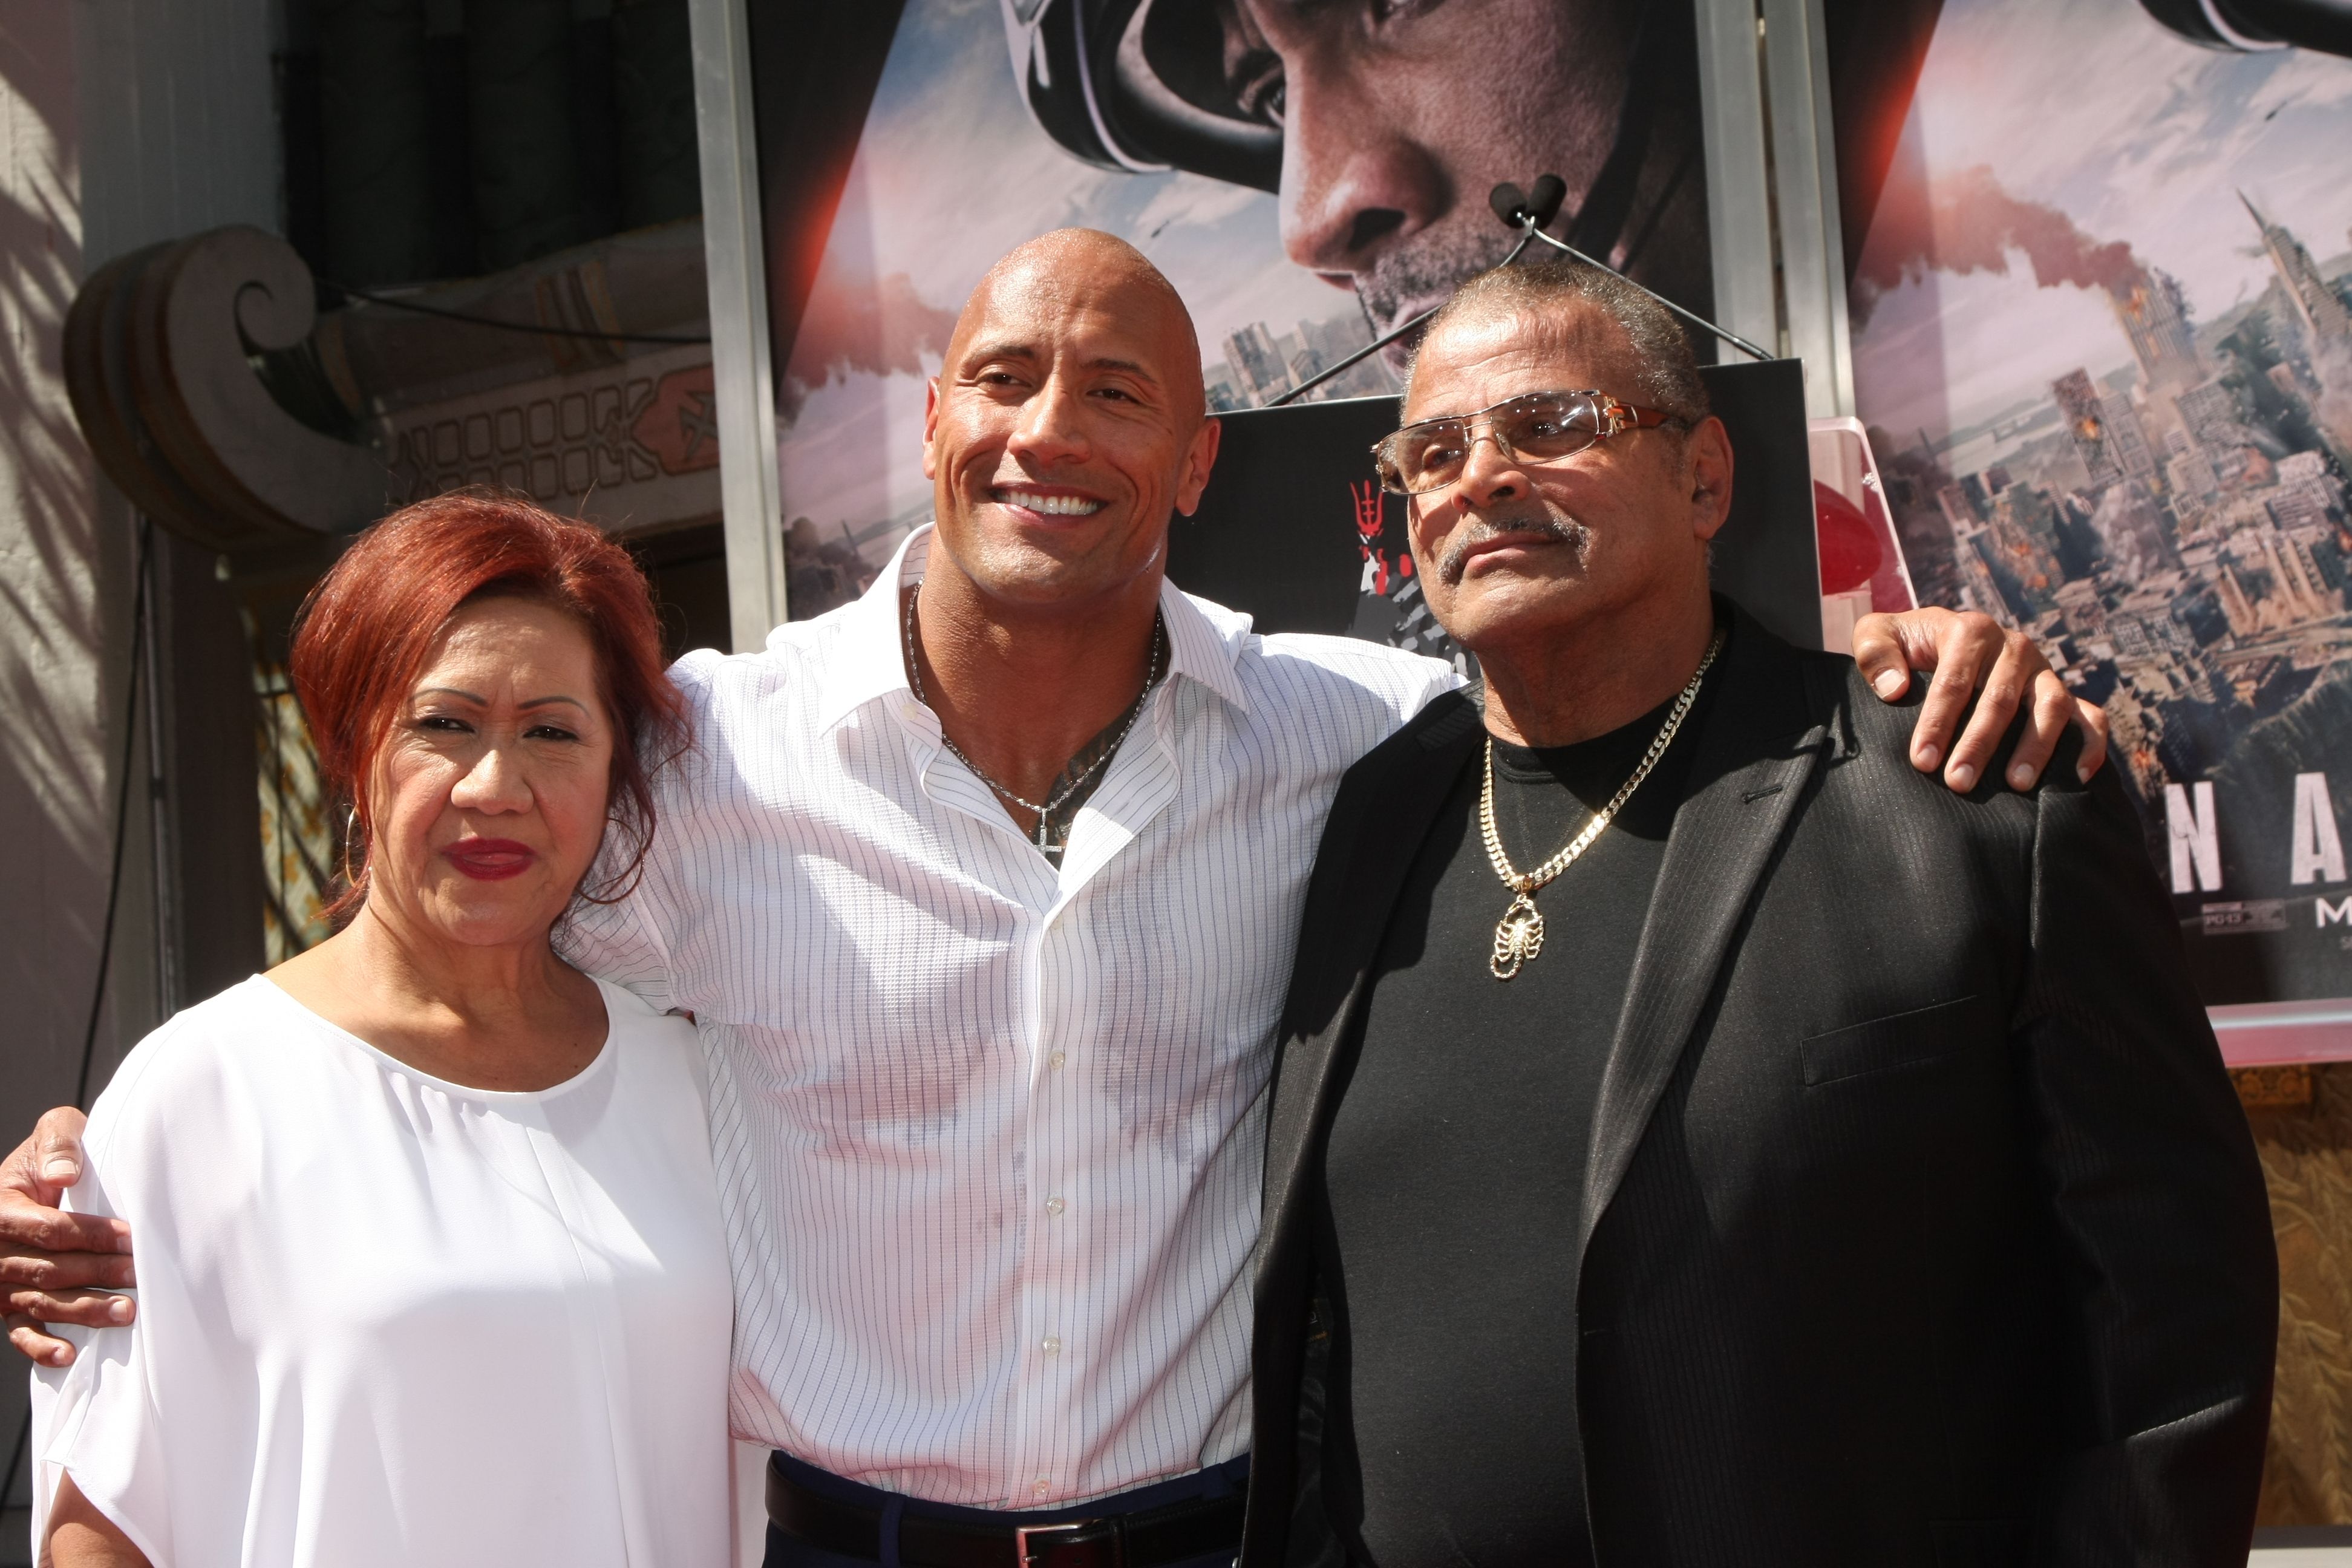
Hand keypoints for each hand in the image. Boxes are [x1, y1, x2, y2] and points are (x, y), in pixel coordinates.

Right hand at [0, 1107, 133, 1366]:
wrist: (22, 1180)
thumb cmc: (47, 1157)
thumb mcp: (52, 1133)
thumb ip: (58, 1145)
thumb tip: (65, 1174)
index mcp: (3, 1210)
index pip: (52, 1229)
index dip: (93, 1235)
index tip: (132, 1239)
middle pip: (51, 1268)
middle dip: (98, 1274)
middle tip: (139, 1276)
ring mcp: (0, 1283)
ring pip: (41, 1302)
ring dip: (83, 1311)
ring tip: (124, 1313)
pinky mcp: (6, 1305)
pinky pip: (18, 1331)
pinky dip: (40, 1347)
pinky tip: (67, 1355)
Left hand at [1851, 607, 2109, 792]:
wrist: (1937, 643)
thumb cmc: (1904, 648)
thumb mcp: (1877, 636)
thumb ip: (1874, 653)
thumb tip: (1894, 689)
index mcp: (1970, 630)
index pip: (1954, 681)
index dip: (1939, 722)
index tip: (1923, 761)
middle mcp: (2014, 647)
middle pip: (2001, 699)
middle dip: (1979, 744)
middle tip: (1959, 783)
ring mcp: (2043, 671)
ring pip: (2051, 706)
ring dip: (2036, 746)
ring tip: (2015, 784)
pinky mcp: (2063, 694)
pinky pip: (2090, 716)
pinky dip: (2090, 744)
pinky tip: (2077, 776)